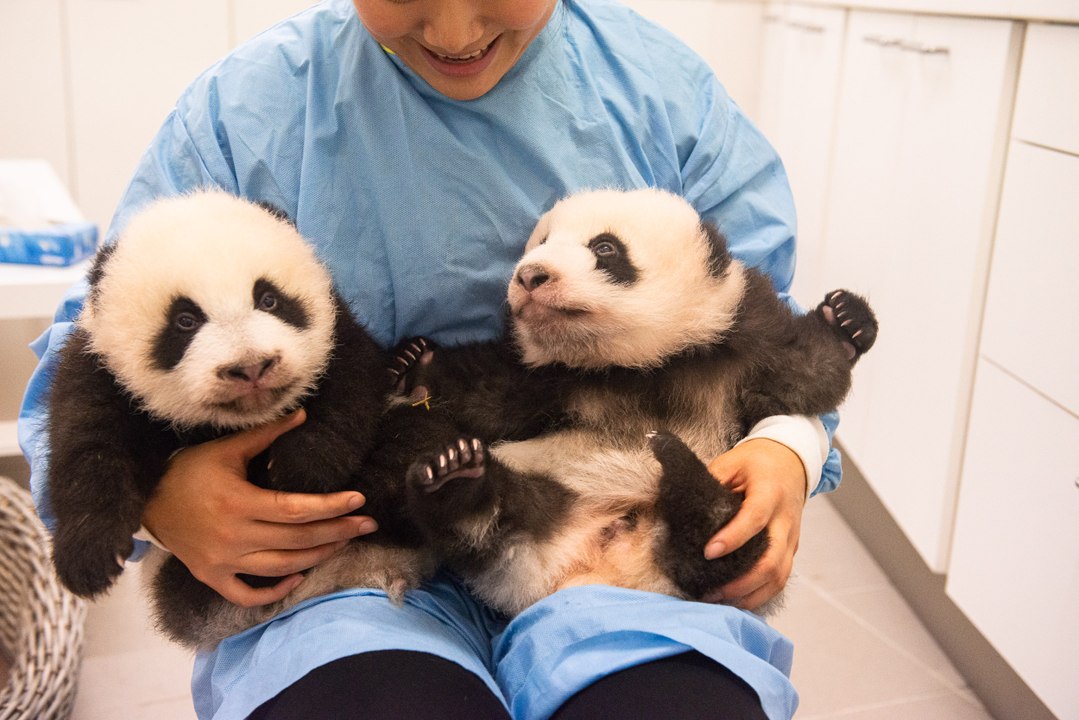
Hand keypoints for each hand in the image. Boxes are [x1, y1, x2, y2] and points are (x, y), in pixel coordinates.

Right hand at [142, 409, 377, 607]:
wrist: (148, 500)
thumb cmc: (190, 471)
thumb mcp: (228, 448)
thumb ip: (268, 434)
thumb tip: (304, 414)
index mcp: (238, 503)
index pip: (296, 509)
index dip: (331, 506)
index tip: (359, 501)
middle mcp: (232, 537)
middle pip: (297, 540)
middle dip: (338, 532)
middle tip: (368, 525)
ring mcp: (222, 562)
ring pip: (282, 567)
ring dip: (318, 557)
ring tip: (344, 543)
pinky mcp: (212, 577)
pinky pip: (248, 594)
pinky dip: (275, 592)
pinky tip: (298, 577)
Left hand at [702, 438, 806, 609]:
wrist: (790, 463)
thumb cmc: (756, 462)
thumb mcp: (731, 461)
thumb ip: (711, 482)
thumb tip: (681, 506)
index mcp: (770, 492)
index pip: (754, 519)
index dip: (732, 538)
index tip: (708, 553)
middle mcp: (785, 520)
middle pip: (772, 560)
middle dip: (741, 582)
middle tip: (710, 591)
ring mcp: (792, 538)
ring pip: (779, 576)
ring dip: (750, 594)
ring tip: (718, 600)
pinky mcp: (791, 550)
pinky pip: (780, 578)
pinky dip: (760, 594)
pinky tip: (736, 601)